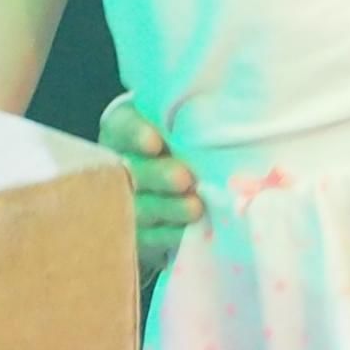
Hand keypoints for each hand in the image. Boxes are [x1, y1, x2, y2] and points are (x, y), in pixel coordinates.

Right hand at [96, 95, 204, 272]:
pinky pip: (150, 239)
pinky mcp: (138, 237)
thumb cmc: (194, 144)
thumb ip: (195, 117)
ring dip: (167, 208)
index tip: (155, 142)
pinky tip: (190, 232)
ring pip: (140, 207)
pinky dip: (170, 235)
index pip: (120, 125)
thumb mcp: (190, 124)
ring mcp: (125, 203)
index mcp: (126, 130)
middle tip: (184, 178)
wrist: (189, 192)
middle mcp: (119, 165)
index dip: (134, 133)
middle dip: (157, 174)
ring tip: (195, 207)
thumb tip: (230, 110)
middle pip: (131, 169)